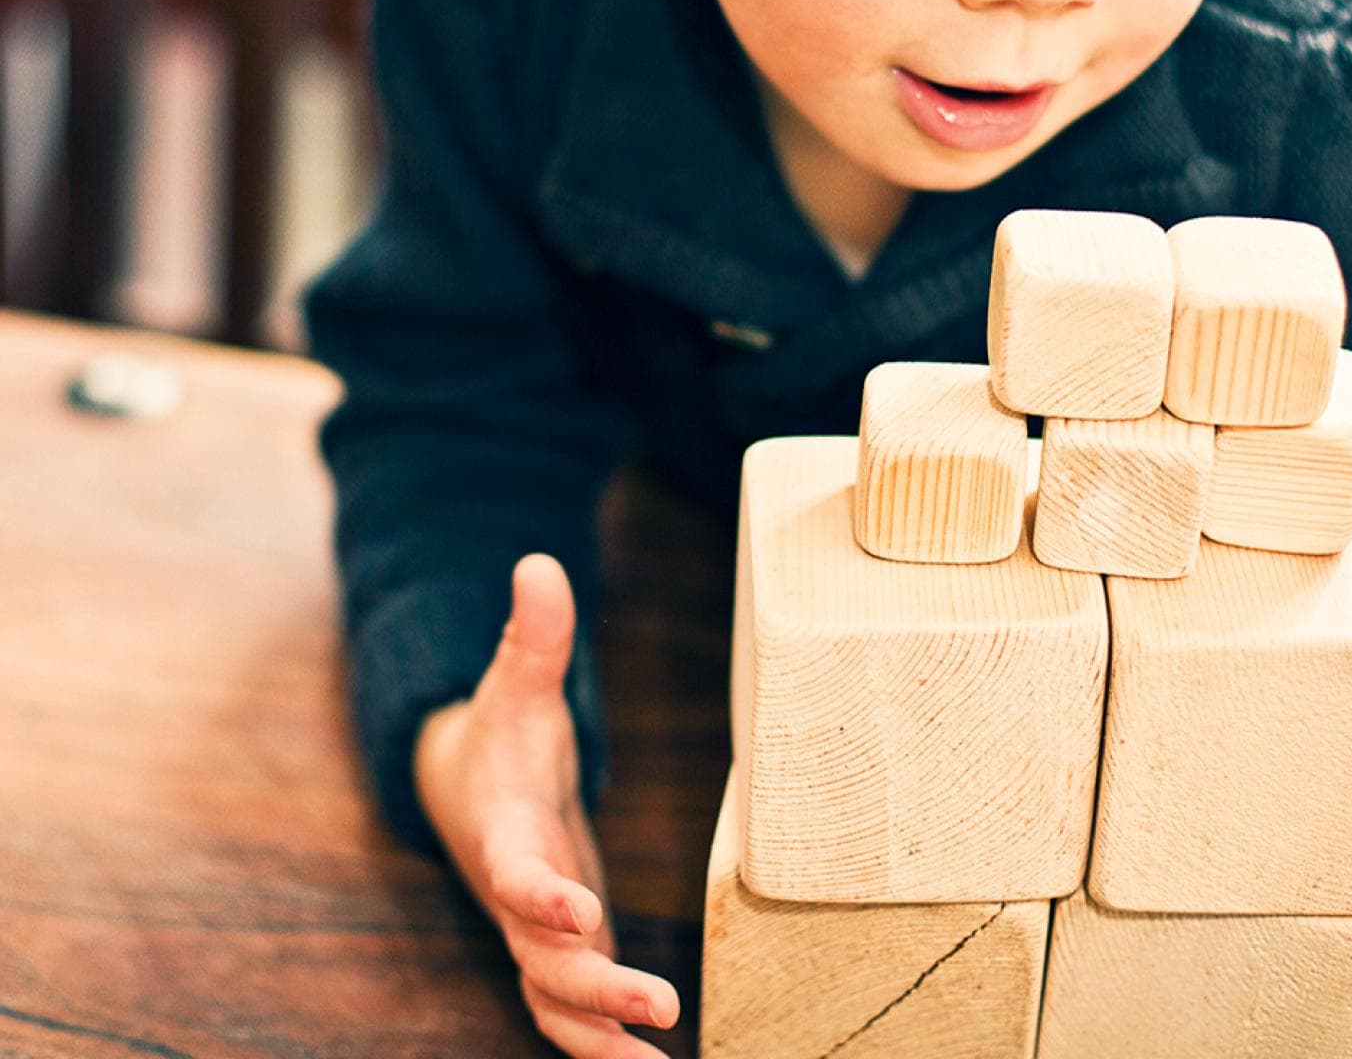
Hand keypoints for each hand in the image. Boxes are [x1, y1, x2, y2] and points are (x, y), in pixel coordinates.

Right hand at [414, 554, 679, 1056]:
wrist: (470, 788)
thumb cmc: (504, 737)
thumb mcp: (518, 682)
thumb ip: (533, 635)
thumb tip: (538, 562)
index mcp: (505, 831)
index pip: (514, 869)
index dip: (539, 892)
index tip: (576, 910)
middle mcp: (515, 895)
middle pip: (542, 956)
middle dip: (596, 986)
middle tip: (659, 1007)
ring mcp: (536, 932)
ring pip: (555, 1002)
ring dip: (601, 1037)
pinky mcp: (561, 949)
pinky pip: (575, 1013)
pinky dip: (606, 1044)